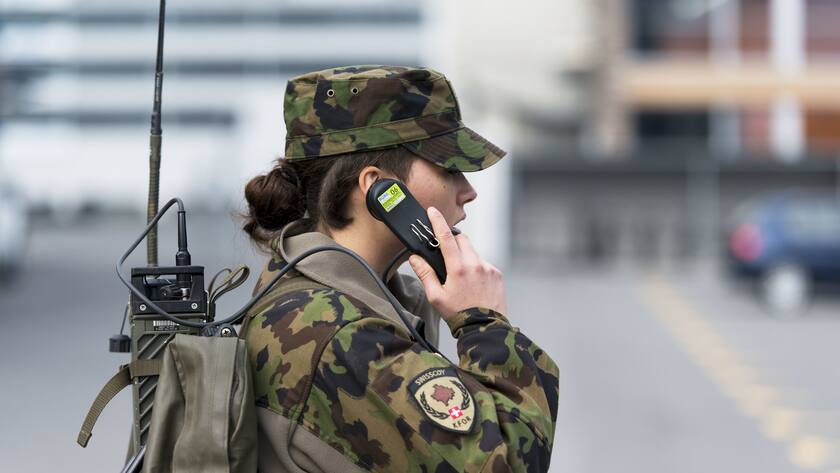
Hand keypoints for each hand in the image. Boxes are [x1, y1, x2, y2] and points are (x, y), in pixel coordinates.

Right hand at [408, 206, 507, 320]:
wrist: (485, 328)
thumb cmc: (459, 314)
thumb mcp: (436, 297)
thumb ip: (425, 274)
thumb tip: (414, 258)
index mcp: (458, 268)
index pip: (446, 237)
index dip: (438, 222)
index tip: (432, 211)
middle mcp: (475, 264)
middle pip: (462, 240)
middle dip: (453, 242)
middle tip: (446, 257)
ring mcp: (488, 268)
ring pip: (473, 252)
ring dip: (465, 257)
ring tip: (461, 278)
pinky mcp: (497, 274)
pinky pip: (484, 263)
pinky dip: (476, 268)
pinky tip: (473, 284)